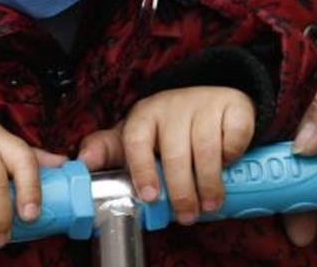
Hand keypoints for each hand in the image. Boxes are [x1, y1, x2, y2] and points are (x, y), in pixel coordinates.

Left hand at [77, 86, 254, 224]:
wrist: (210, 101)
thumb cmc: (168, 129)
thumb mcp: (138, 138)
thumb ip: (109, 150)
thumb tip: (83, 160)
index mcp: (144, 115)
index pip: (136, 140)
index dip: (142, 170)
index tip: (150, 197)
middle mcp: (172, 105)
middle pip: (175, 153)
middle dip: (181, 191)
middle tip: (186, 215)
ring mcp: (203, 103)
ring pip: (206, 149)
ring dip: (209, 183)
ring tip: (209, 204)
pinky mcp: (232, 104)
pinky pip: (233, 136)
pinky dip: (232, 156)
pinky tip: (227, 165)